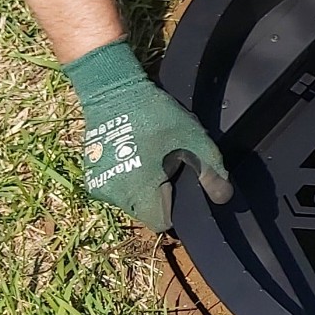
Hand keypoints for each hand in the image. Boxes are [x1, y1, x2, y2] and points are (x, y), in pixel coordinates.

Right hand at [64, 39, 231, 231]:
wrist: (113, 92)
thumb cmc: (156, 116)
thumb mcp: (194, 141)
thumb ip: (211, 173)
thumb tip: (224, 198)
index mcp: (140, 192)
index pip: (162, 223)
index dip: (175, 208)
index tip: (179, 188)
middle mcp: (114, 195)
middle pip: (145, 212)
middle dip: (158, 197)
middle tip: (166, 168)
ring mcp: (98, 185)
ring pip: (129, 200)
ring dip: (141, 187)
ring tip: (149, 158)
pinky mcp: (90, 174)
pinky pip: (115, 186)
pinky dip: (125, 176)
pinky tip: (133, 154)